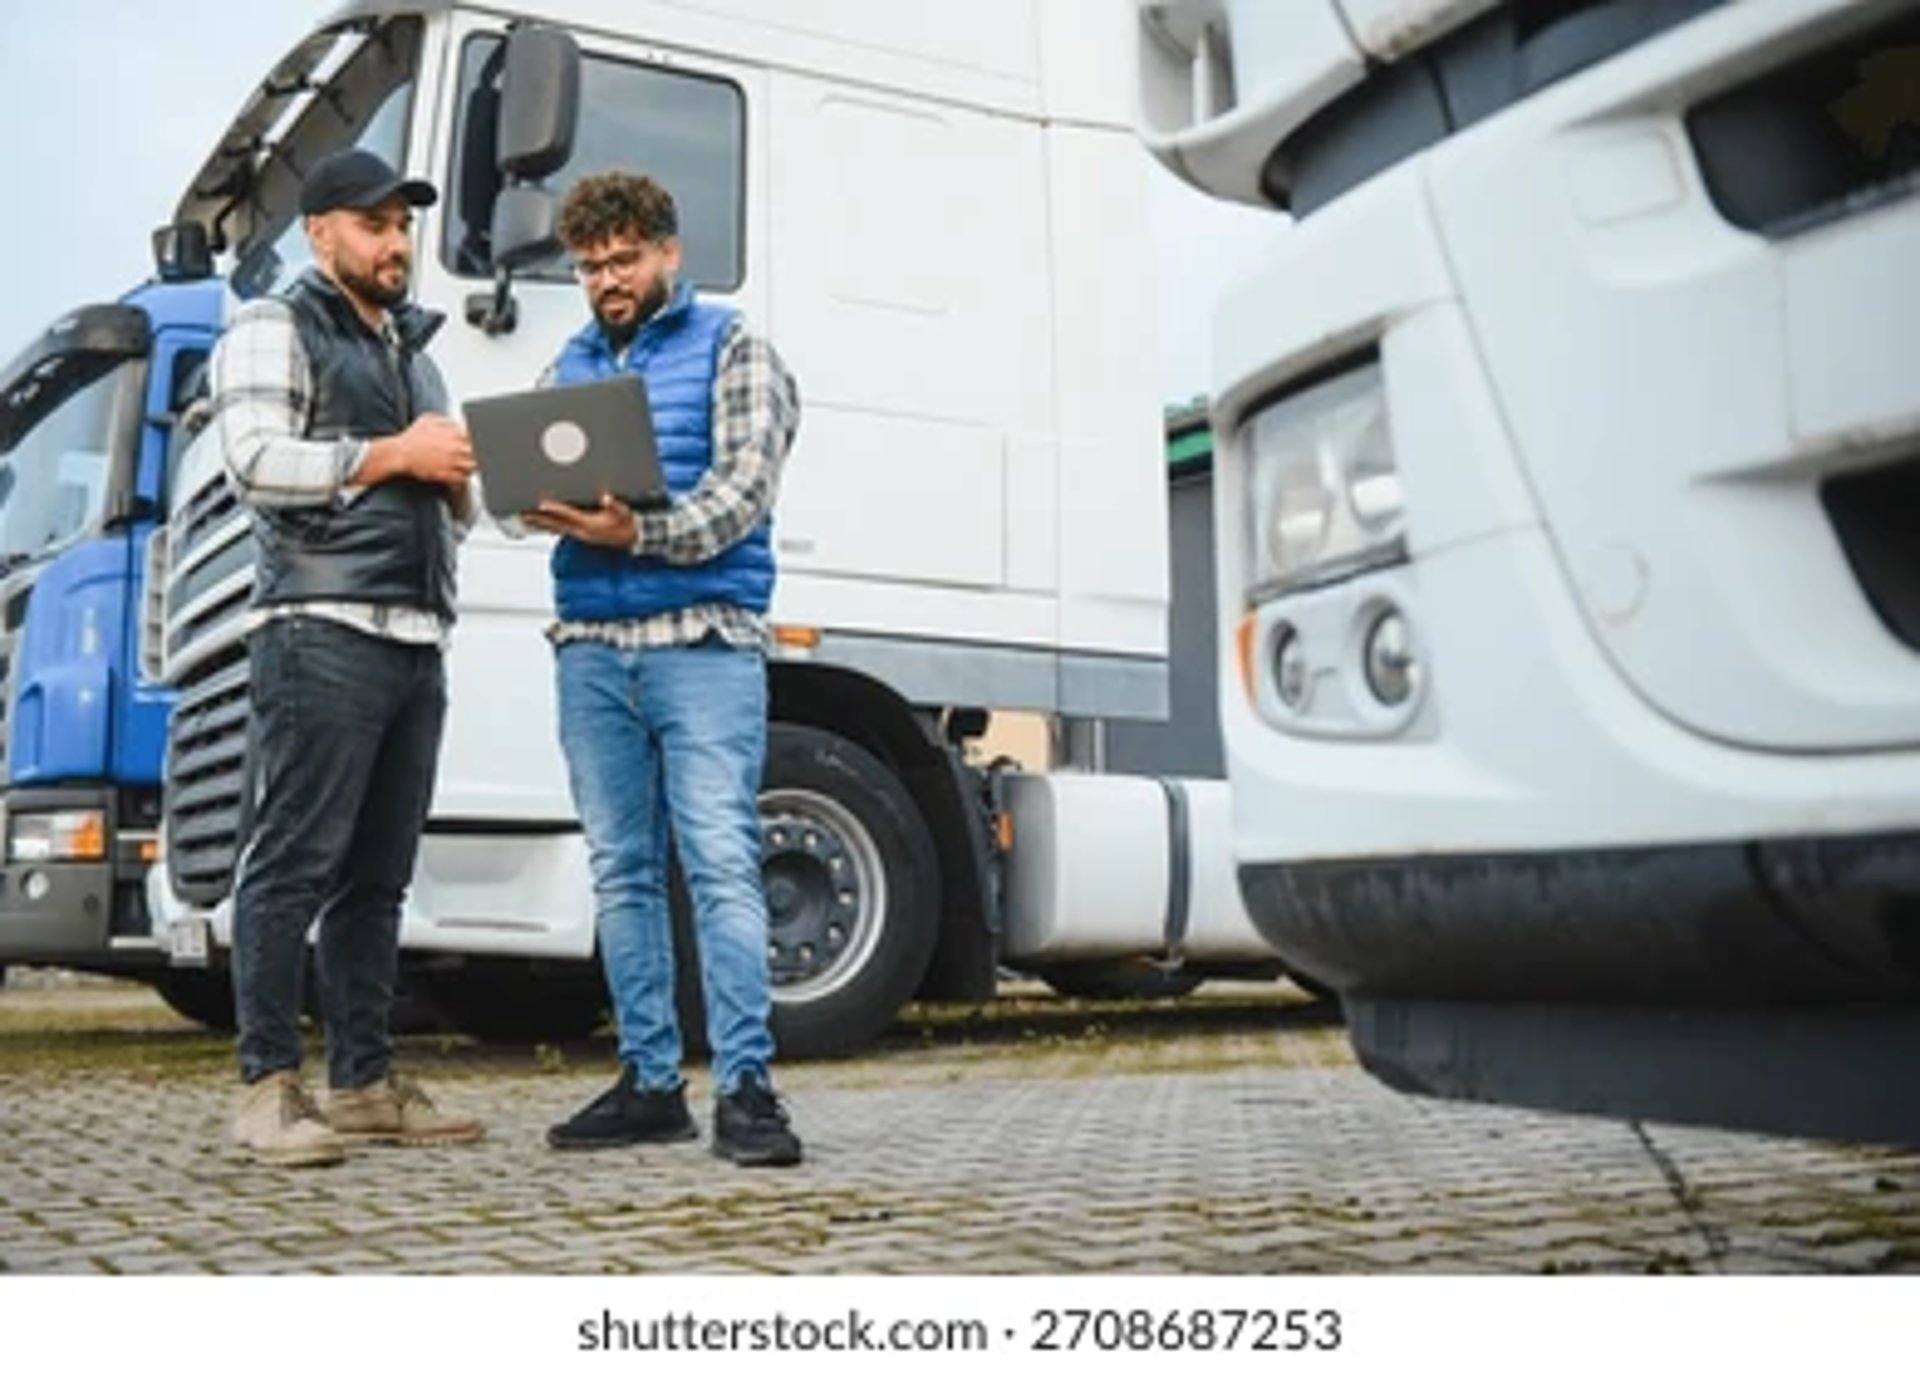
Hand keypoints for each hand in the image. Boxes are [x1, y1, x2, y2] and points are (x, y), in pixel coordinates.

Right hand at [360, 414, 475, 488]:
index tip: (478, 442)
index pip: (477, 437)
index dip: (480, 440)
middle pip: (479, 453)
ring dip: (472, 466)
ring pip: (474, 467)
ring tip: (467, 464)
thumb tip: (457, 422)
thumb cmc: (412, 437)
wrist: (400, 453)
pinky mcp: (446, 475)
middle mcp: (455, 448)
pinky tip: (460, 473)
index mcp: (454, 433)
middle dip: (478, 454)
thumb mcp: (429, 419)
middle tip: (473, 455)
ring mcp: (452, 462)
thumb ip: (446, 419)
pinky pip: (463, 478)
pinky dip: (464, 476)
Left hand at [521, 493, 637, 548]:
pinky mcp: (578, 535)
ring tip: (525, 519)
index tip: (542, 503)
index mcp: (590, 524)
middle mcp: (581, 531)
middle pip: (555, 523)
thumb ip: (614, 505)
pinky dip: (548, 527)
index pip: (568, 514)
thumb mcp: (623, 512)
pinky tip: (540, 524)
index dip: (555, 508)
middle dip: (538, 518)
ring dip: (539, 524)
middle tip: (522, 513)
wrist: (630, 538)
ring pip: (554, 528)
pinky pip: (559, 531)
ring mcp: (579, 534)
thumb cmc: (625, 524)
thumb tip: (606, 498)